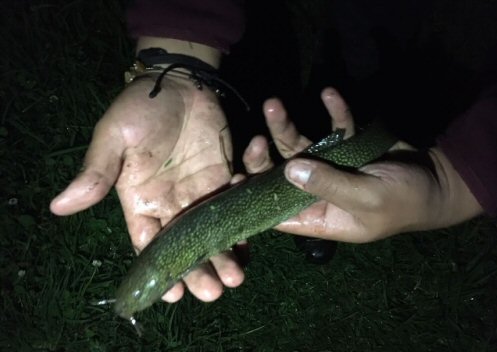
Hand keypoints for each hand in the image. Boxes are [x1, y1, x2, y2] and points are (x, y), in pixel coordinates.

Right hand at [50, 75, 243, 301]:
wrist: (180, 83)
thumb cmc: (141, 108)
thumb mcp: (114, 138)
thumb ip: (96, 173)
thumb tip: (59, 206)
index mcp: (141, 200)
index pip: (149, 243)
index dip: (160, 269)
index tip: (173, 294)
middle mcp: (170, 203)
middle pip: (184, 245)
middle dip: (198, 270)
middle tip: (213, 291)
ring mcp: (199, 192)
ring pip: (211, 233)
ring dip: (223, 255)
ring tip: (235, 277)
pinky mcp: (223, 178)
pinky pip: (232, 207)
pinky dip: (240, 224)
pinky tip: (248, 242)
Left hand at [243, 87, 482, 241]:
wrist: (437, 181)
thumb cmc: (404, 201)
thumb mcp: (366, 199)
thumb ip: (329, 185)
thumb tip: (289, 169)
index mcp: (318, 216)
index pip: (277, 211)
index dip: (254, 198)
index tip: (236, 179)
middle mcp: (317, 190)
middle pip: (280, 173)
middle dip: (266, 155)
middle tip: (257, 138)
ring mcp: (329, 164)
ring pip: (298, 145)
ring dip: (286, 125)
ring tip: (274, 104)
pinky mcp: (346, 143)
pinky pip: (332, 125)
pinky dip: (332, 110)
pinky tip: (329, 93)